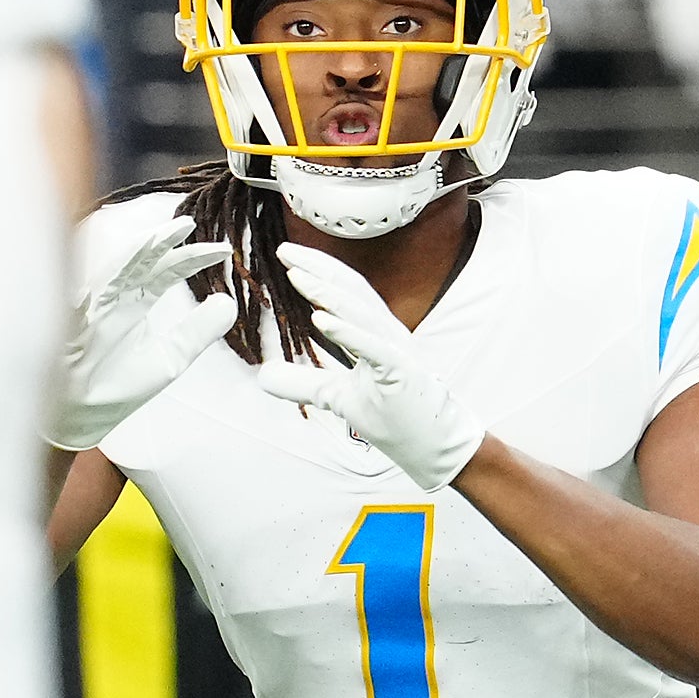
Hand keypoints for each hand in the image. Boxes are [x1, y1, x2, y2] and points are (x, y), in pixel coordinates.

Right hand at [47, 218, 236, 450]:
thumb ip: (198, 330)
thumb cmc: (117, 386)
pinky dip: (94, 288)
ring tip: (158, 237)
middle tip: (189, 223)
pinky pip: (82, 302)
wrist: (84, 417)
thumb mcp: (172, 357)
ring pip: (113, 272)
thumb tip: (229, 302)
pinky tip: (114, 271)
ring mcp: (92, 309)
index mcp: (134, 302)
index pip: (166, 271)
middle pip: (140, 261)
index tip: (224, 251)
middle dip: (162, 241)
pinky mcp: (71, 328)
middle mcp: (114, 298)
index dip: (193, 258)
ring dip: (133, 254)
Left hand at [255, 245, 485, 490]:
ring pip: (360, 312)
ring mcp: (396, 351)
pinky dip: (345, 330)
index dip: (318, 270)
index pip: (345, 292)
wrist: (434, 447)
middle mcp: (388, 335)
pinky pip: (371, 347)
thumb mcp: (336, 397)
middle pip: (352, 290)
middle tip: (284, 250)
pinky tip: (320, 318)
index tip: (287, 256)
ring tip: (298, 277)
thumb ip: (302, 382)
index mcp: (375, 333)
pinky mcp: (400, 373)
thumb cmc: (397, 418)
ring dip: (327, 292)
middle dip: (318, 268)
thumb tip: (265, 375)